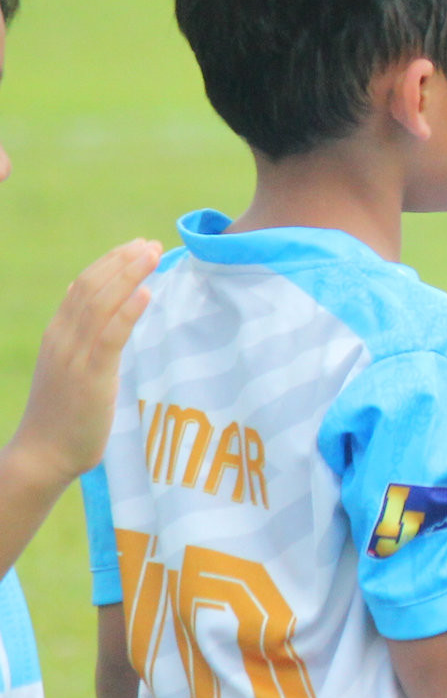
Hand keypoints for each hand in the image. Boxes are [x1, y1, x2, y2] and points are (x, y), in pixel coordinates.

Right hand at [6, 240, 159, 490]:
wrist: (43, 454)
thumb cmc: (63, 415)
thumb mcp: (69, 368)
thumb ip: (78, 337)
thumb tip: (83, 303)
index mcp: (58, 334)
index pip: (83, 285)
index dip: (111, 262)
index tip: (137, 247)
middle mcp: (62, 338)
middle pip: (92, 286)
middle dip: (123, 261)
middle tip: (151, 243)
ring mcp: (74, 356)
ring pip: (100, 304)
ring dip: (129, 275)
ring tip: (153, 254)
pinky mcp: (90, 376)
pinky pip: (110, 336)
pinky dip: (128, 311)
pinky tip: (146, 293)